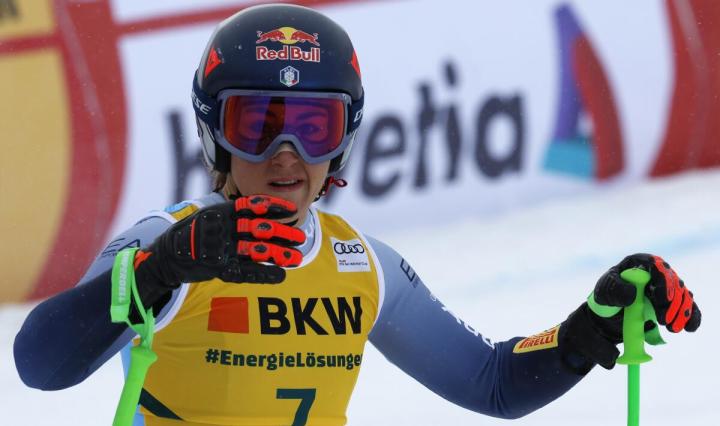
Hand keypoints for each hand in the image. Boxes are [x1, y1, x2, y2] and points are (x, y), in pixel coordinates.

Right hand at [133, 195, 305, 305]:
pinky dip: (265, 274)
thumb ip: (235, 213)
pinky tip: (281, 275)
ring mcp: (221, 248)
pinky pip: (246, 271)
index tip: (292, 211)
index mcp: (223, 212)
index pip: (253, 205)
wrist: (168, 255)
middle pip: (260, 228)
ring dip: (279, 253)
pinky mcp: (219, 268)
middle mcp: (224, 228)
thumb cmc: (194, 233)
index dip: (275, 207)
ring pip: (257, 250)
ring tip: (297, 257)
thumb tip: (264, 209)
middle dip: (283, 233)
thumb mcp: (212, 215)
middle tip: (300, 238)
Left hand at [560, 253, 700, 371]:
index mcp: (639, 264)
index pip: (655, 265)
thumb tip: (632, 293)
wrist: (612, 314)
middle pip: (672, 281)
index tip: (664, 299)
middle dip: (672, 302)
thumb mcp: (604, 293)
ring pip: (682, 295)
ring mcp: (667, 287)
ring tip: (672, 328)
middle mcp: (656, 272)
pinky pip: (687, 307)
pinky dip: (690, 317)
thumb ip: (615, 290)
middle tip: (664, 320)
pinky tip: (688, 328)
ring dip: (681, 312)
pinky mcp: (673, 302)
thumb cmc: (607, 297)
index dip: (663, 280)